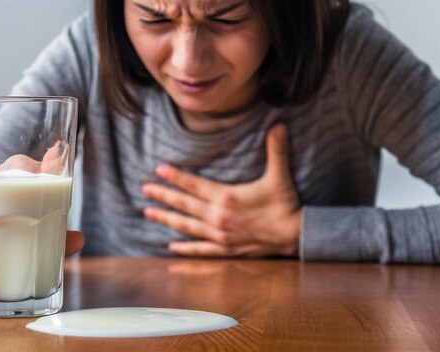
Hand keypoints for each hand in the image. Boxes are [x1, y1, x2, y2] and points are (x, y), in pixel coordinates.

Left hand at [142, 124, 301, 257]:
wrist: (295, 235)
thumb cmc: (285, 205)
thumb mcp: (279, 176)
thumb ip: (276, 150)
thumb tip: (279, 124)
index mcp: (226, 197)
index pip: (194, 184)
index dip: (175, 176)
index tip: (158, 169)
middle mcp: (218, 217)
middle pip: (184, 204)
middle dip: (163, 195)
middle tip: (144, 189)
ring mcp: (220, 235)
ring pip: (186, 226)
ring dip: (166, 218)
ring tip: (147, 213)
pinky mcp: (226, 250)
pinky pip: (200, 250)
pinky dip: (185, 248)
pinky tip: (170, 247)